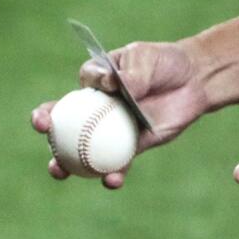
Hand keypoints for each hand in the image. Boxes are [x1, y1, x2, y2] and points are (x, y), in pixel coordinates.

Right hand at [31, 39, 210, 188]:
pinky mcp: (132, 148)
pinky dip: (112, 175)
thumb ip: (128, 73)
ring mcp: (113, 132)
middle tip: (47, 149)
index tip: (43, 119)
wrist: (194, 80)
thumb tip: (111, 85)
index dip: (48, 112)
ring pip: (85, 153)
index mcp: (94, 87)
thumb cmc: (164, 62)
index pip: (66, 101)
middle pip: (66, 130)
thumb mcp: (144, 58)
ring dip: (69, 166)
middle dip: (49, 140)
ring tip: (61, 171)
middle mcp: (98, 112)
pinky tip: (112, 180)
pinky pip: (117, 164)